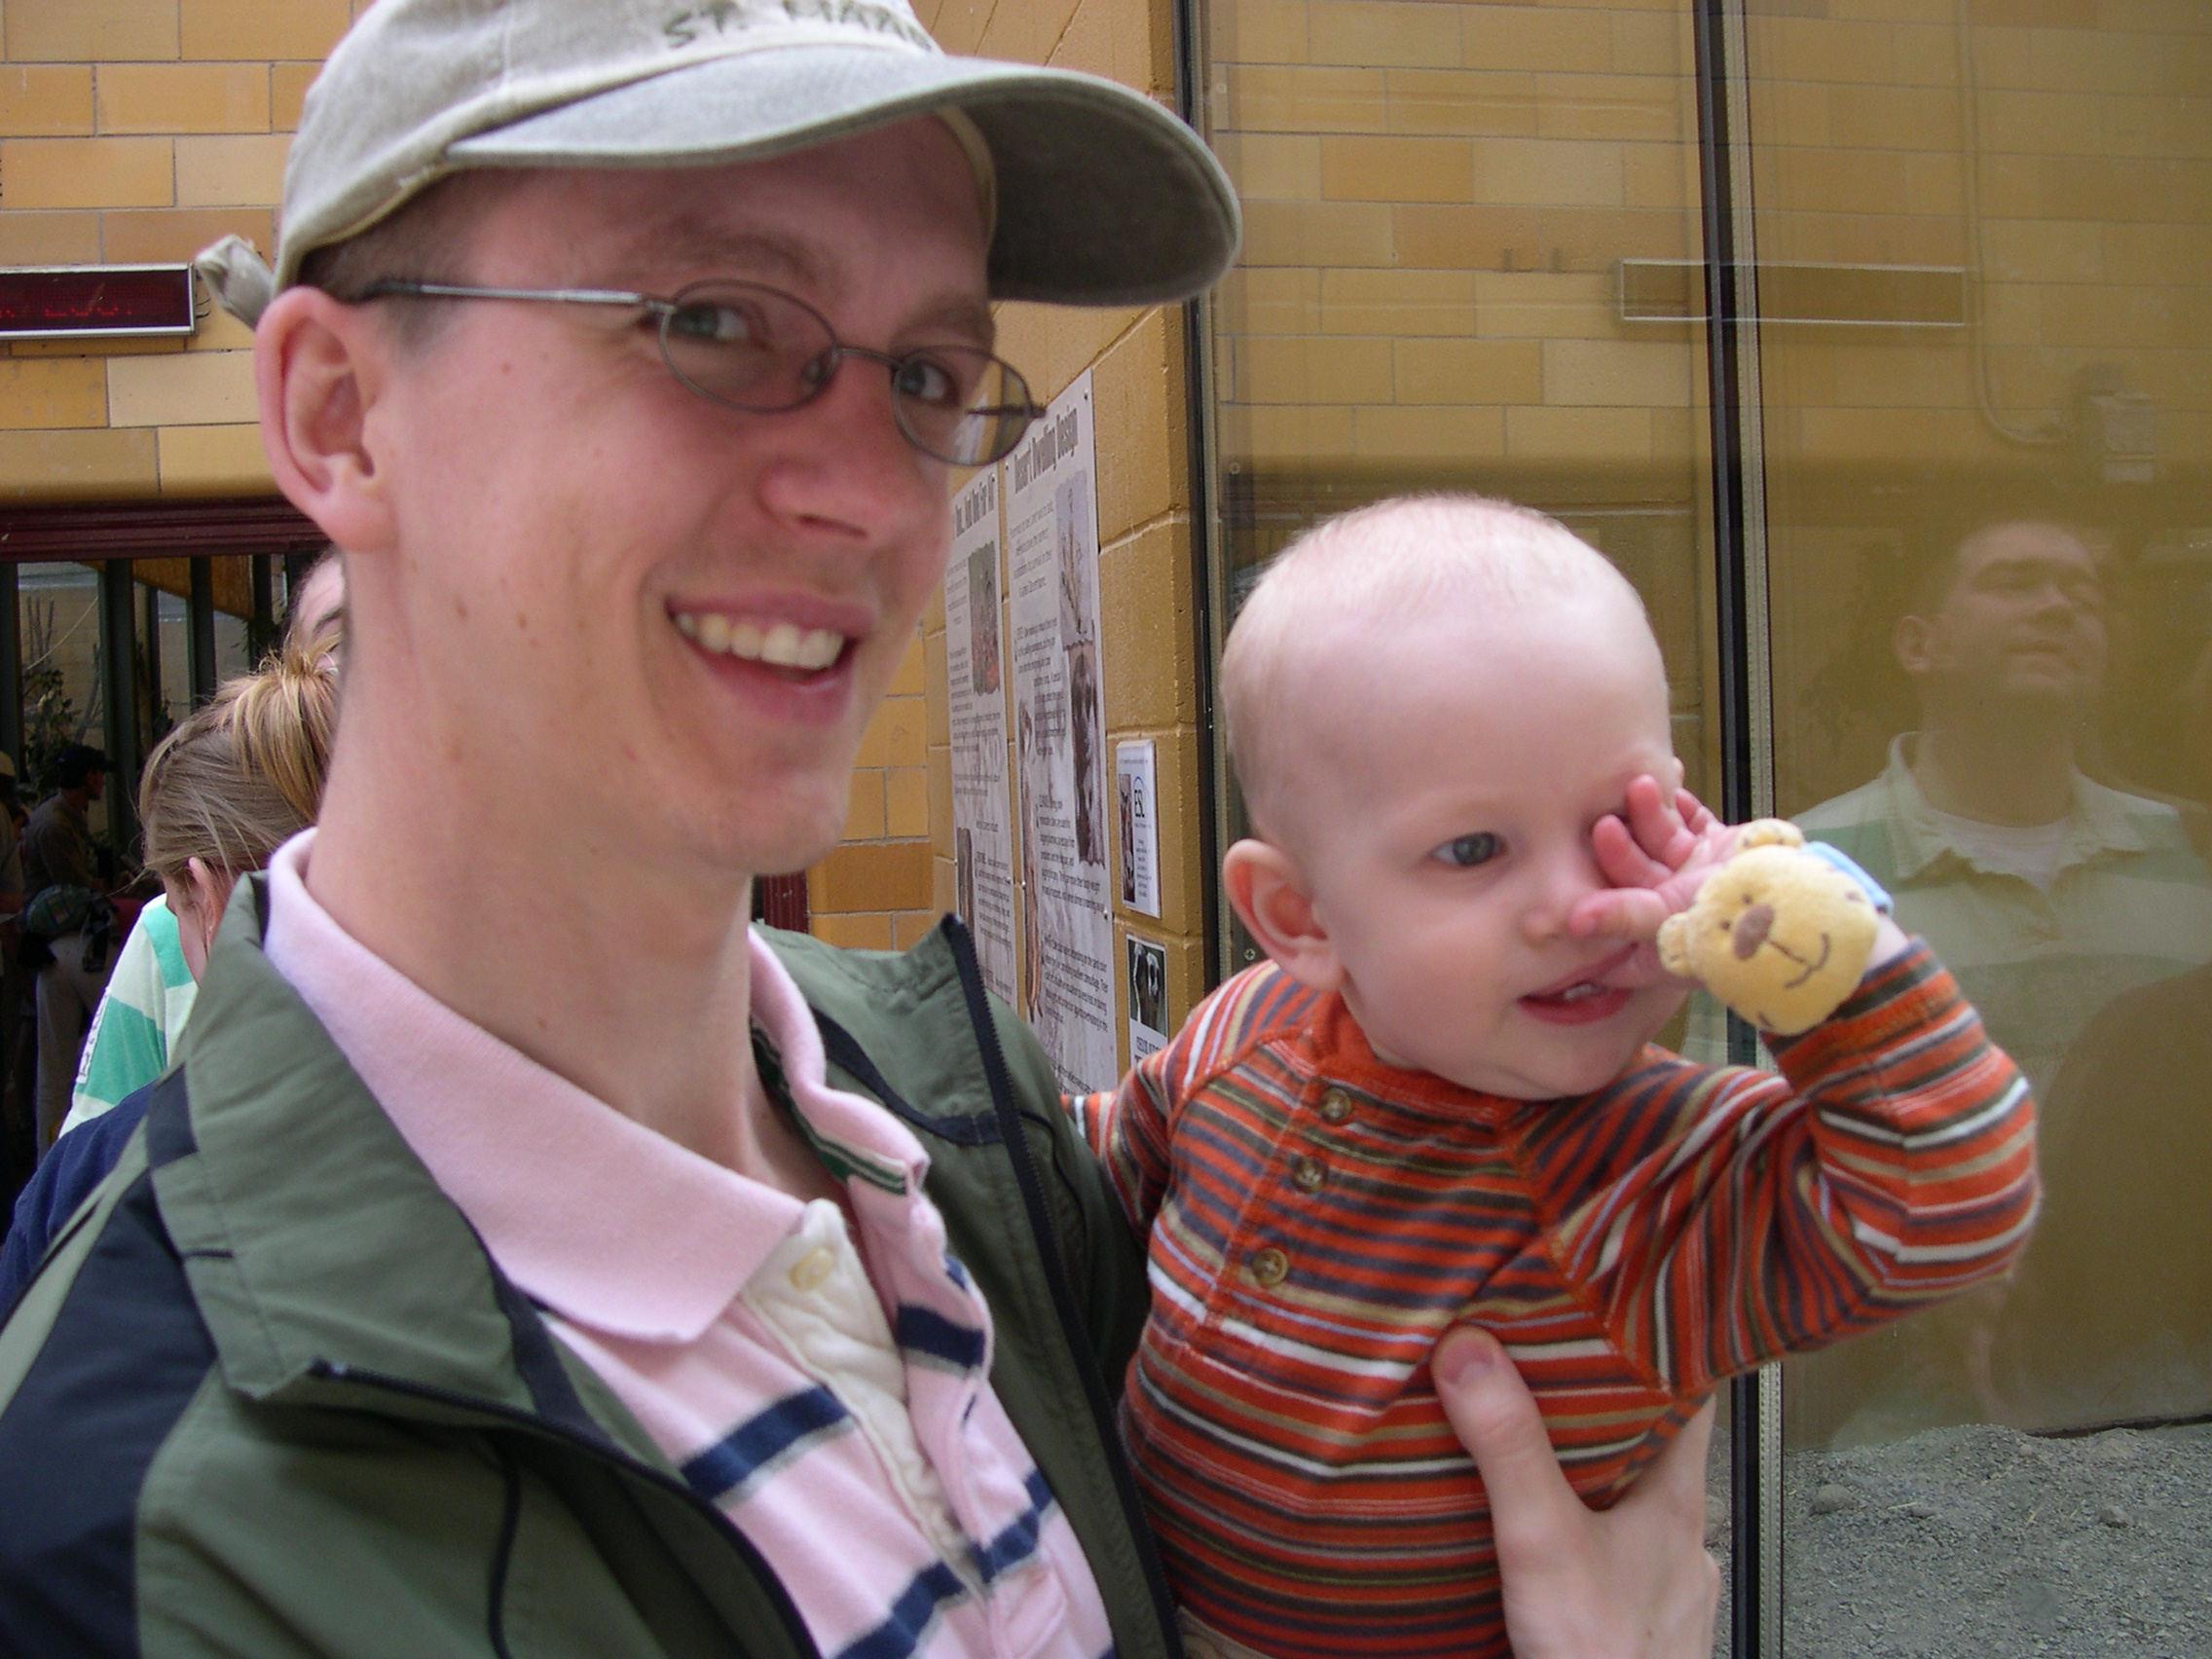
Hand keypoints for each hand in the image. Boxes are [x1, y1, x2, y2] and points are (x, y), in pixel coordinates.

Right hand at [1434, 1327, 1719, 1658]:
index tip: (1630, 1299)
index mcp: (1677, 1500)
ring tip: (1536, 1449)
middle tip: (1551, 1364)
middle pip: (1656, 1445)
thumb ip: (1509, 1448)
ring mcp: (1665, 1586)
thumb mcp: (1543, 1541)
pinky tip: (1547, 1543)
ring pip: (1635, 1507)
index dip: (1664, 1342)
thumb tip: (1473, 1352)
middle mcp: (1683, 1539)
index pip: (1693, 1392)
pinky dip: (1586, 1539)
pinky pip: (1616, 1561)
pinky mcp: (1637, 1626)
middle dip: (1604, 1407)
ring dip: (1593, 1477)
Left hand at [1570, 778, 1736, 973]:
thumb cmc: (1729, 925)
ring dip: (1648, 811)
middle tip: (1605, 822)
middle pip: (1628, 873)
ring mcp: (1693, 876)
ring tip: (1642, 785)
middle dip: (1617, 846)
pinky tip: (1670, 776)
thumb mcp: (1668, 921)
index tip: (1561, 896)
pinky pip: (1690, 819)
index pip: (1608, 932)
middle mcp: (1669, 910)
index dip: (1585, 914)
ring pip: (1657, 839)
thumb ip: (1620, 915)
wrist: (1798, 900)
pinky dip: (1680, 800)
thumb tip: (1572, 921)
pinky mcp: (1716, 847)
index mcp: (1654, 944)